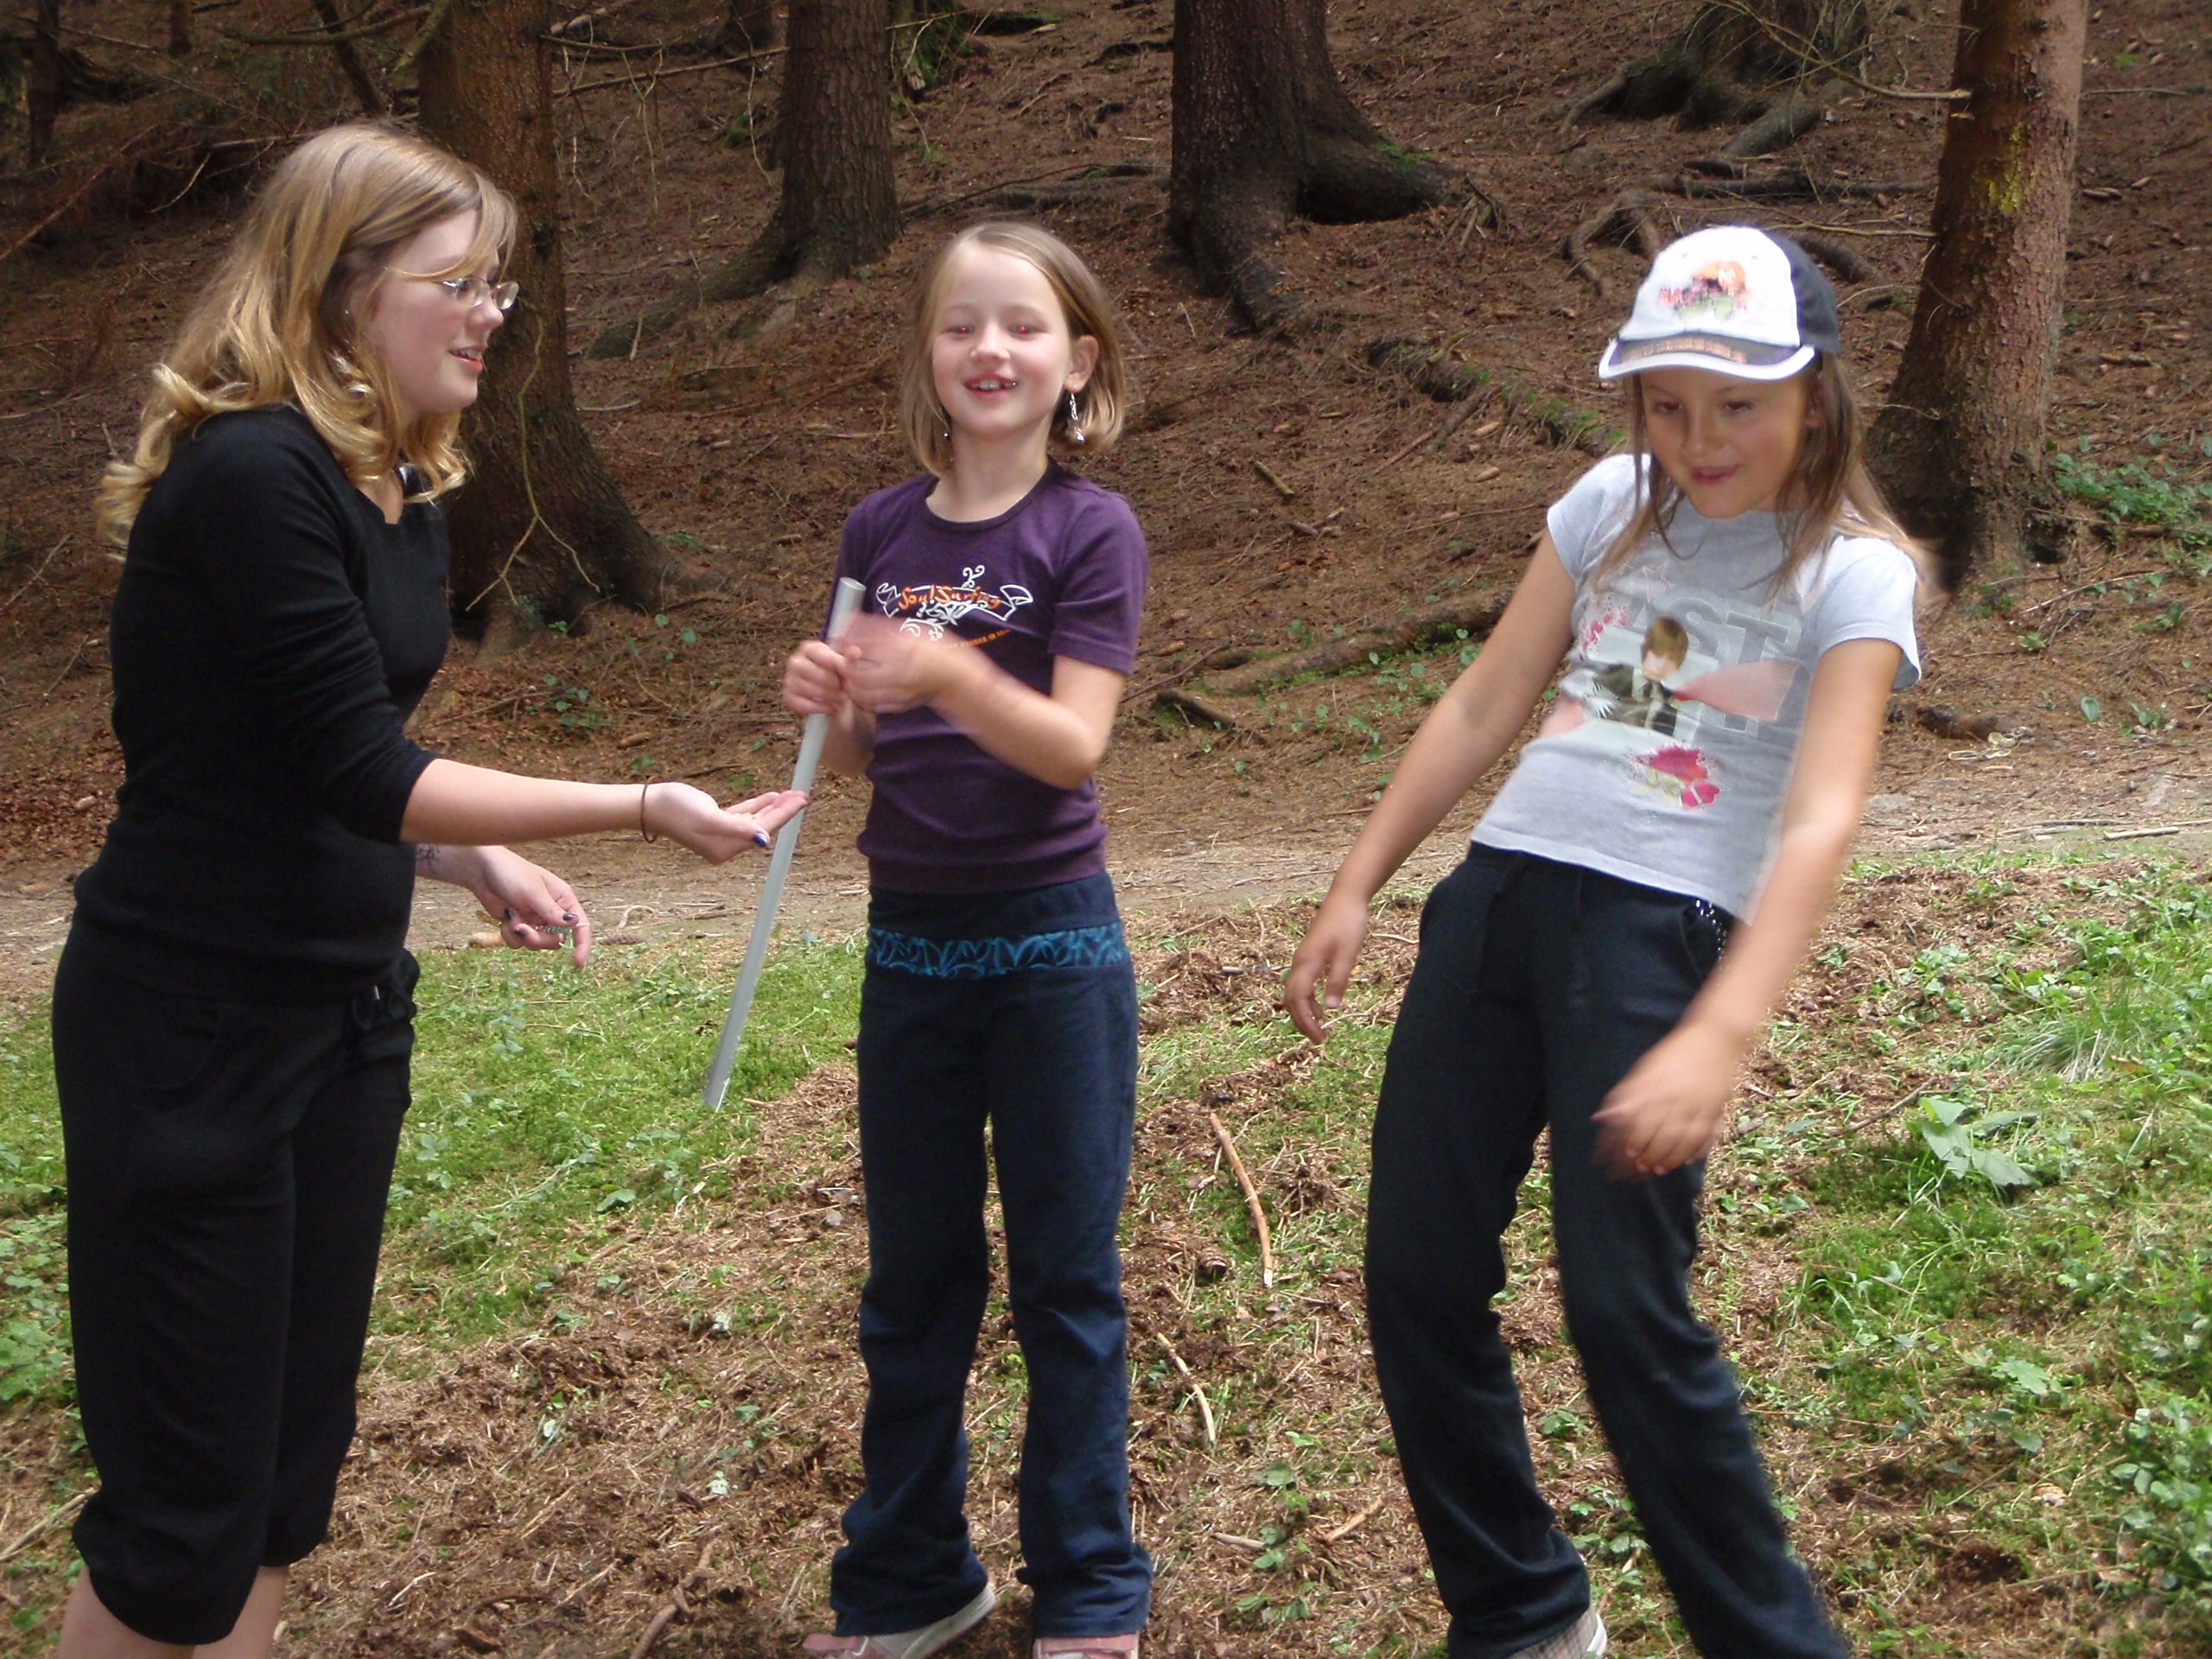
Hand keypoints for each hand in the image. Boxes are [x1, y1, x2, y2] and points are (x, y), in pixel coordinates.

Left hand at [467, 845, 593, 966]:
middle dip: (537, 938)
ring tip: (510, 918)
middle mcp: (552, 912)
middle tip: (521, 929)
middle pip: (555, 940)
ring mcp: (534, 920)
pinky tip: (504, 918)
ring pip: (536, 943)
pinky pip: (519, 942)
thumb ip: (552, 911)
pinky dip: (509, 934)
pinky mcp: (519, 925)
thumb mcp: (533, 892)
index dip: (582, 945)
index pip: (580, 926)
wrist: (481, 871)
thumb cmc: (512, 873)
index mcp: (563, 900)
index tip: (577, 963)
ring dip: (521, 935)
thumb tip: (574, 924)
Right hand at [643, 782, 808, 862]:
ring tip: (792, 794)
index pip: (763, 831)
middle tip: (803, 795)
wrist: (651, 805)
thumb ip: (737, 828)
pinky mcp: (716, 822)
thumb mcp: (709, 818)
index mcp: (726, 849)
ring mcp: (721, 834)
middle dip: (783, 811)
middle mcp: (726, 845)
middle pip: (763, 827)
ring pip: (755, 820)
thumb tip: (763, 839)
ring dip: (773, 807)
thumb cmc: (676, 810)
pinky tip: (771, 796)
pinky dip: (757, 806)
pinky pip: (743, 815)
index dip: (784, 814)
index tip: (801, 800)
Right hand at [783, 639, 852, 718]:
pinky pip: (805, 705)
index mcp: (809, 648)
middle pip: (820, 676)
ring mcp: (789, 679)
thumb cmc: (837, 674)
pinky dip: (821, 708)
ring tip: (840, 698)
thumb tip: (855, 652)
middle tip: (846, 689)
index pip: (824, 657)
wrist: (829, 692)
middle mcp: (795, 661)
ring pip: (814, 692)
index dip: (840, 668)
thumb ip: (850, 659)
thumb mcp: (845, 665)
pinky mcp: (788, 696)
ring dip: (832, 698)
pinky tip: (830, 707)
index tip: (849, 676)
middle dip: (837, 686)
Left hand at [839, 614, 962, 714]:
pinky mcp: (901, 704)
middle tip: (840, 661)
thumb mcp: (910, 630)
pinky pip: (873, 704)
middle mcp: (901, 670)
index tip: (838, 641)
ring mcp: (901, 690)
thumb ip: (882, 627)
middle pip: (858, 672)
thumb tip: (853, 619)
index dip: (846, 643)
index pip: (864, 646)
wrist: (956, 677)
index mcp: (902, 648)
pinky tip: (861, 688)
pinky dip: (862, 697)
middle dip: (845, 667)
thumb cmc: (933, 650)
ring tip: (848, 675)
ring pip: (862, 691)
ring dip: (850, 683)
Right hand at [1284, 891, 1370, 1042]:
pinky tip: (1321, 1006)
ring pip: (1293, 991)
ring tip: (1319, 1027)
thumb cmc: (1348, 924)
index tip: (1319, 1039)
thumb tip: (1330, 1009)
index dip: (1306, 1022)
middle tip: (1318, 1040)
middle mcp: (1299, 962)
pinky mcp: (1308, 955)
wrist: (1345, 897)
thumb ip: (1337, 981)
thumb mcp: (1347, 955)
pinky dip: (1307, 999)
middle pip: (1290, 999)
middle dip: (1301, 1021)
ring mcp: (1302, 958)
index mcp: (1307, 963)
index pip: (1298, 1000)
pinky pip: (1300, 983)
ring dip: (1303, 1011)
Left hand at [1592, 1018, 1744, 1178]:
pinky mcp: (1716, 1111)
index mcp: (1659, 1089)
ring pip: (1682, 1142)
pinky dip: (1693, 1152)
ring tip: (1653, 1171)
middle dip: (1643, 1158)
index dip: (1626, 1144)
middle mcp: (1679, 1100)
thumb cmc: (1674, 1054)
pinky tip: (1682, 1162)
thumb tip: (1602, 1118)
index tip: (1616, 1157)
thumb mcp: (1645, 1069)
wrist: (1715, 1038)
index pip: (1638, 1125)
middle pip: (1659, 1138)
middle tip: (1629, 1173)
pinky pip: (1705, 1138)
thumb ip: (1626, 1095)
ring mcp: (1700, 1107)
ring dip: (1667, 1160)